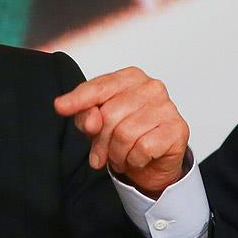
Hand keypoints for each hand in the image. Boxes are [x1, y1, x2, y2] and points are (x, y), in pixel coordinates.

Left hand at [54, 66, 188, 197]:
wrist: (154, 161)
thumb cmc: (125, 133)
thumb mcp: (96, 123)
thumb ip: (87, 116)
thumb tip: (90, 120)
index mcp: (129, 77)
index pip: (98, 87)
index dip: (77, 100)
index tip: (61, 107)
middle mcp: (151, 87)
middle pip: (108, 114)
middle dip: (100, 140)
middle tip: (100, 154)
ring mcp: (167, 107)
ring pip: (125, 134)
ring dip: (117, 153)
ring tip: (120, 156)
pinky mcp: (177, 129)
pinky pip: (143, 148)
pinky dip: (134, 159)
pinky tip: (137, 158)